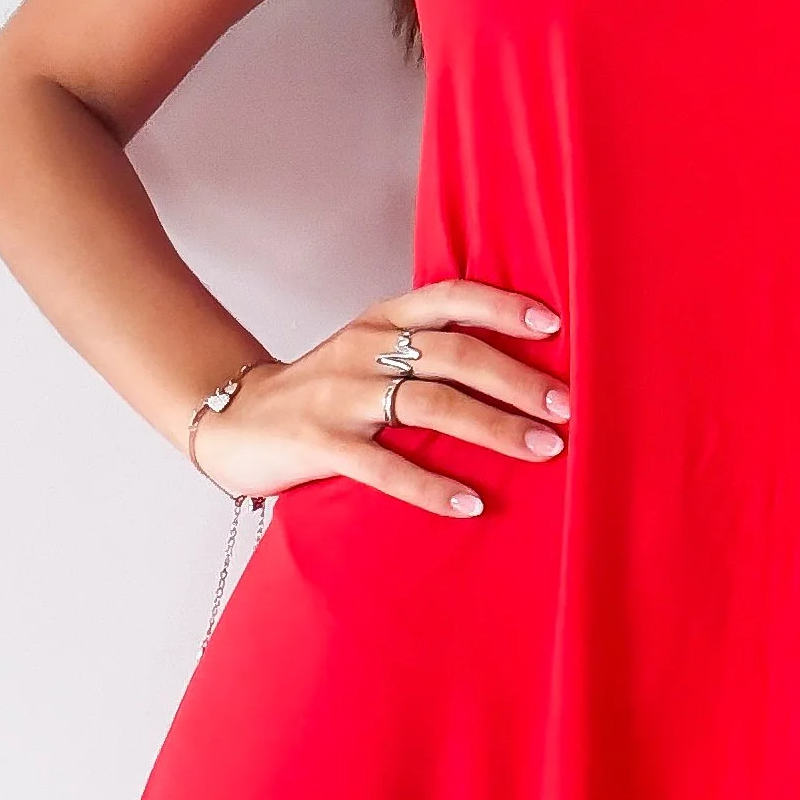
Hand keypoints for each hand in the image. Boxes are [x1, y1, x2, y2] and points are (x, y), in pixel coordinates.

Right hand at [189, 279, 570, 519]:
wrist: (234, 421)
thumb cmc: (321, 391)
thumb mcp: (368, 353)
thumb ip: (424, 352)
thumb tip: (515, 367)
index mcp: (381, 320)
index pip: (450, 297)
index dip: (503, 307)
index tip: (555, 325)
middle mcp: (364, 348)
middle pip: (454, 354)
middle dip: (516, 380)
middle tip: (565, 407)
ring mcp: (341, 395)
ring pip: (430, 404)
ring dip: (493, 428)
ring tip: (542, 450)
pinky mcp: (320, 443)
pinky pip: (385, 466)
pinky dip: (432, 486)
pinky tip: (469, 503)